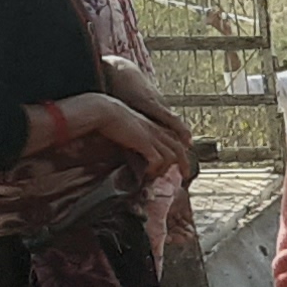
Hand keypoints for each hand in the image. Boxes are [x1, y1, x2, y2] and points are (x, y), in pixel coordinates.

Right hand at [64, 92, 185, 176]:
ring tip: (157, 176)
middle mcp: (156, 130)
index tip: (180, 162)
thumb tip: (132, 146)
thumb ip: (134, 136)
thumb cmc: (109, 118)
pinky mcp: (144, 142)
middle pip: (179, 148)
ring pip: (173, 155)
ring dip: (166, 169)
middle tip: (184, 176)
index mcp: (153, 126)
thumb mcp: (127, 127)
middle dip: (184, 163)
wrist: (102, 109)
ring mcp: (152, 136)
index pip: (174, 138)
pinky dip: (155, 169)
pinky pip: (158, 160)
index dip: (179, 151)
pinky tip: (147, 173)